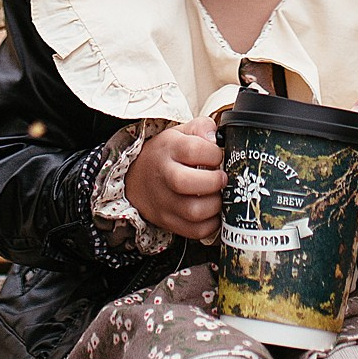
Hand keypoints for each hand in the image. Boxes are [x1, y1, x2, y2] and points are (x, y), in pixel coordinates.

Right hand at [126, 118, 224, 242]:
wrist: (135, 178)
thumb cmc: (166, 155)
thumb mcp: (180, 133)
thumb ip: (201, 127)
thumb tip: (214, 138)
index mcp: (168, 149)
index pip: (192, 149)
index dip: (213, 153)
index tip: (218, 155)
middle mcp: (163, 176)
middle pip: (186, 183)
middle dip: (214, 181)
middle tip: (222, 178)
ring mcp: (164, 202)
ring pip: (193, 211)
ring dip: (215, 205)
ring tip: (218, 196)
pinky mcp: (168, 221)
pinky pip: (195, 231)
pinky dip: (210, 224)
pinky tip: (212, 212)